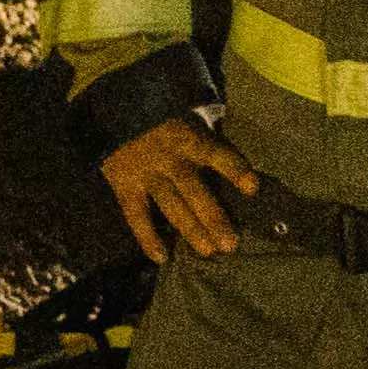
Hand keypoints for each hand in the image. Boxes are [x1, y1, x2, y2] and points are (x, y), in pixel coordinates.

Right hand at [100, 118, 259, 262]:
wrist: (115, 111)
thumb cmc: (162, 121)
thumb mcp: (187, 120)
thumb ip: (206, 144)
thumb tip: (235, 171)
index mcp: (188, 140)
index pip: (216, 155)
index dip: (234, 170)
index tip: (252, 189)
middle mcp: (169, 159)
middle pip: (194, 190)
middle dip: (213, 217)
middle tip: (230, 244)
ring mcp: (146, 174)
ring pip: (170, 205)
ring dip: (190, 229)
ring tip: (207, 252)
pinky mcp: (124, 185)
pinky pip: (136, 214)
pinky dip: (148, 237)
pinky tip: (162, 257)